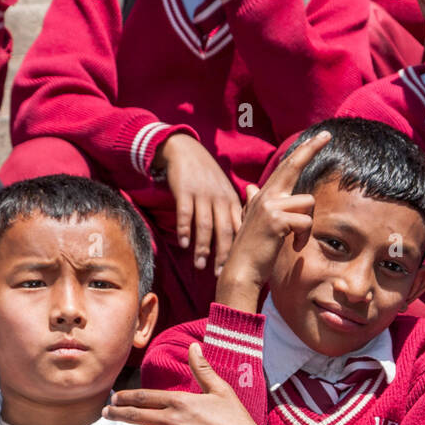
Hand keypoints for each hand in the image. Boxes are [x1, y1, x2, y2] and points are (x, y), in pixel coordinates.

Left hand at [106, 343, 271, 424]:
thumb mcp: (221, 390)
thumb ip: (202, 369)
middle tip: (106, 412)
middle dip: (116, 413)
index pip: (142, 396)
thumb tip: (194, 346)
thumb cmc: (236, 421)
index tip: (114, 397)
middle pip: (133, 416)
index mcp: (180, 401)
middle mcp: (171, 421)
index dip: (124, 396)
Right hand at [154, 134, 242, 274]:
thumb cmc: (207, 176)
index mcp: (231, 201)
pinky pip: (185, 213)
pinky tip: (184, 245)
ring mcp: (202, 194)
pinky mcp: (185, 190)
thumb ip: (233, 213)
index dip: (238, 251)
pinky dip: (185, 229)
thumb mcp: (225, 191)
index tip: (238, 269)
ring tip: (200, 266)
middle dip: (222, 255)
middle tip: (220, 275)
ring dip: (202, 247)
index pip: (239, 229)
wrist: (185, 149)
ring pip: (205, 225)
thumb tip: (241, 240)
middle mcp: (220, 198)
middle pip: (224, 231)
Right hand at [215, 129, 329, 311]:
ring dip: (308, 225)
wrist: (240, 272)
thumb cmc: (251, 251)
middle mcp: (266, 195)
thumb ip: (254, 203)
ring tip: (296, 241)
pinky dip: (304, 238)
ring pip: (308, 203)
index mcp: (264, 196)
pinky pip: (306, 222)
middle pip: (293, 165)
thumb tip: (251, 188)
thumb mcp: (253, 223)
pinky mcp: (277, 220)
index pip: (285, 167)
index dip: (302, 151)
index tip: (319, 137)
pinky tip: (295, 247)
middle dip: (312, 148)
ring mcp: (270, 206)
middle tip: (327, 134)